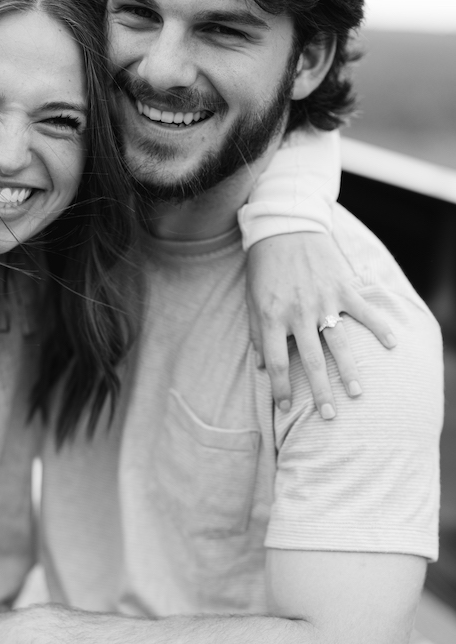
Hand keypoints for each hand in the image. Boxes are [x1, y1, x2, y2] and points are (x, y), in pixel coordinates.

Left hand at [246, 232, 395, 418]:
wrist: (284, 227)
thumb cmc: (264, 267)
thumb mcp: (252, 300)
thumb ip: (258, 334)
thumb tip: (262, 367)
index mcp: (272, 317)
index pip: (277, 362)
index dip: (280, 387)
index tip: (286, 407)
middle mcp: (298, 313)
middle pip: (311, 360)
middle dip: (319, 391)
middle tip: (328, 416)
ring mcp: (323, 300)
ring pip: (339, 342)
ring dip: (349, 370)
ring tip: (356, 393)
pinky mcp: (342, 286)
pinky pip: (363, 310)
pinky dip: (379, 326)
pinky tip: (391, 344)